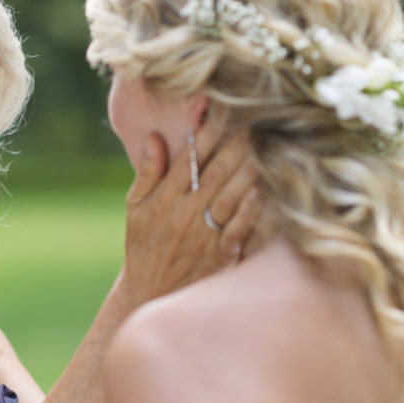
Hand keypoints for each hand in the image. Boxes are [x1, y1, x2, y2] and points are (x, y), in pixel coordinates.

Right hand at [119, 112, 260, 302]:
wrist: (151, 293)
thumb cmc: (144, 244)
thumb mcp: (135, 208)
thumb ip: (147, 172)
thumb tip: (155, 138)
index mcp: (163, 200)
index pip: (187, 159)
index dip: (205, 132)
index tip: (221, 109)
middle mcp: (184, 214)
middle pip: (214, 172)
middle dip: (236, 144)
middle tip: (256, 120)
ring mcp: (204, 235)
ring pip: (231, 195)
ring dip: (250, 168)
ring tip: (268, 144)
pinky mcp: (221, 254)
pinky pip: (241, 226)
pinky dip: (254, 206)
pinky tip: (267, 185)